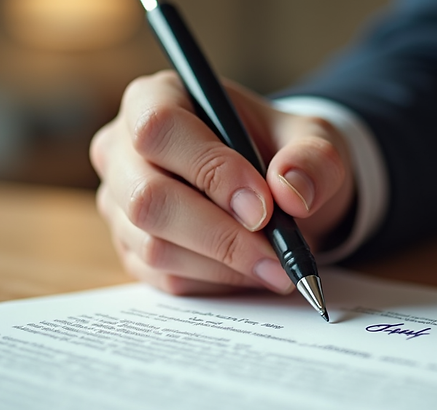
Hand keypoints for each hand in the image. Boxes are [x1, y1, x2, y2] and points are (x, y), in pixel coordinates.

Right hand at [90, 70, 353, 294]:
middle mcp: (123, 150)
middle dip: (220, 233)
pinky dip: (217, 283)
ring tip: (278, 266)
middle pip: (148, 198)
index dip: (210, 169)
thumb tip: (290, 191)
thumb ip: (313, 159)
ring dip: (224, 265)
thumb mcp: (315, 141)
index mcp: (156, 98)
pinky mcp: (132, 250)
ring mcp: (120, 204)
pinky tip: (252, 271)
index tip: (263, 205)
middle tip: (277, 252)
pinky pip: (166, 278)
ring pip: (155, 247)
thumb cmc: (284, 153)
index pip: (159, 128)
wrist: (278, 191)